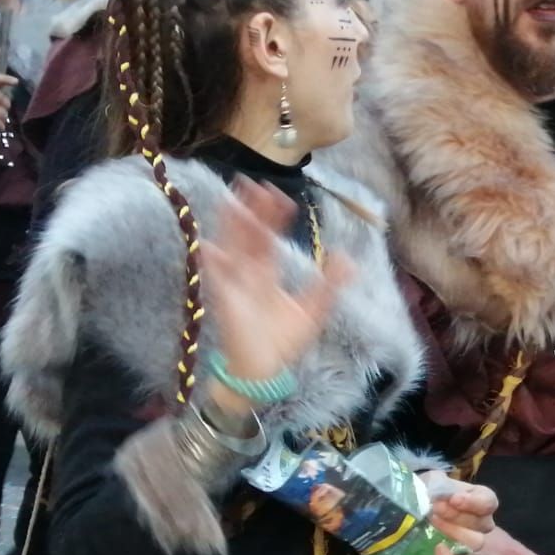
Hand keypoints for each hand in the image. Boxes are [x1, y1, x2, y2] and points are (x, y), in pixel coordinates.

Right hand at [199, 179, 353, 415]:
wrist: (264, 372)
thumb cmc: (283, 342)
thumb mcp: (312, 309)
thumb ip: (329, 284)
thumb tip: (347, 257)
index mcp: (267, 274)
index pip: (268, 238)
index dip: (272, 217)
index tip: (279, 195)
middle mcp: (248, 275)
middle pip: (247, 236)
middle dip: (249, 211)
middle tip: (251, 183)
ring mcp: (234, 286)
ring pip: (230, 249)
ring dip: (229, 226)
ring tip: (231, 201)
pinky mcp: (225, 302)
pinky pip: (216, 280)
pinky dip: (211, 264)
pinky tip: (207, 246)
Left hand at [419, 470, 498, 554]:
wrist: (409, 510)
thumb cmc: (427, 491)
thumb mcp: (434, 481)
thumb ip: (441, 486)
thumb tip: (439, 497)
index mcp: (479, 500)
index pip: (489, 502)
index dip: (474, 502)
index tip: (454, 499)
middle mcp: (480, 522)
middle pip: (483, 524)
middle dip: (457, 516)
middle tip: (435, 509)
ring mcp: (468, 542)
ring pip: (474, 543)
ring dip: (453, 532)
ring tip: (432, 522)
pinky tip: (437, 548)